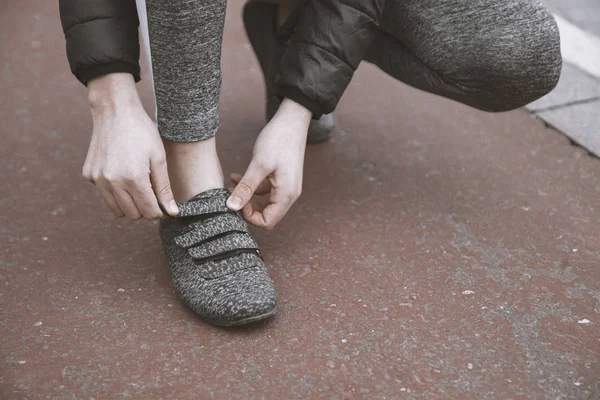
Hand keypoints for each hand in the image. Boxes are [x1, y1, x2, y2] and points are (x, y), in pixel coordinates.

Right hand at [83, 73, 178, 218]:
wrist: (115, 112)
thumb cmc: (141, 132)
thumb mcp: (159, 158)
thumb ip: (164, 188)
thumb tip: (172, 212)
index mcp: (133, 179)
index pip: (148, 212)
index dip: (158, 210)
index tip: (162, 203)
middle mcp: (112, 182)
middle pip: (132, 215)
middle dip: (144, 209)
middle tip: (150, 194)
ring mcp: (98, 179)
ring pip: (117, 210)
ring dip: (129, 205)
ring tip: (137, 187)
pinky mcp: (89, 175)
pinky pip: (105, 194)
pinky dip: (115, 191)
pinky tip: (121, 173)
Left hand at [227, 98, 311, 229]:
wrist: (292, 120)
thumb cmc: (278, 140)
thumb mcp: (259, 164)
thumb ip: (246, 188)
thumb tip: (231, 207)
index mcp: (286, 195)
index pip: (267, 222)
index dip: (249, 216)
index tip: (236, 200)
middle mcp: (288, 194)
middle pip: (266, 215)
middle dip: (246, 208)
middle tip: (231, 194)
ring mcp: (285, 187)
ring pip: (263, 203)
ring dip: (246, 196)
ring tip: (231, 184)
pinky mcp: (281, 178)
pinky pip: (264, 190)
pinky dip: (250, 186)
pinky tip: (236, 176)